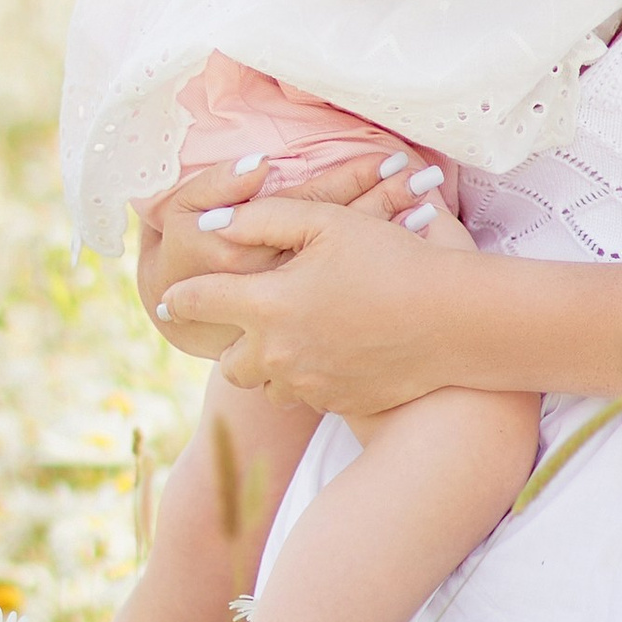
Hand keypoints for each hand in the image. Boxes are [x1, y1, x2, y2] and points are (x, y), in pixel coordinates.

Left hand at [154, 198, 453, 412]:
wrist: (454, 323)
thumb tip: (210, 223)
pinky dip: (306, 377)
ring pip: (264, 385)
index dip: (179, 299)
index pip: (200, 302)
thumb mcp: (329, 222)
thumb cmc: (394, 260)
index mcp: (267, 305)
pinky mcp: (336, 404)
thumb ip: (262, 218)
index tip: (167, 301)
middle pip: (227, 362)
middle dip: (229, 342)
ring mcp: (307, 385)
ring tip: (291, 339)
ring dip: (268, 364)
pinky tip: (333, 352)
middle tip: (245, 323)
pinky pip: (304, 395)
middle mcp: (278, 354)